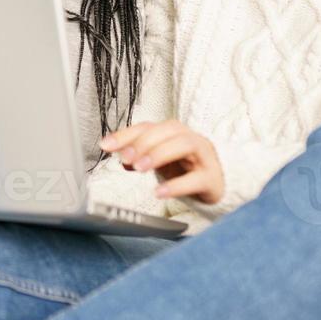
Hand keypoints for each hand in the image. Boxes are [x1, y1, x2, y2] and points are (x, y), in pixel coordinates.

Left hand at [100, 120, 223, 204]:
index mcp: (173, 133)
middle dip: (143, 143)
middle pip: (167, 130)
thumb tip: (118, 156)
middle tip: (126, 158)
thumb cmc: (184, 168)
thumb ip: (138, 155)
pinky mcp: (212, 178)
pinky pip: (196, 178)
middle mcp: (189, 139)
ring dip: (159, 154)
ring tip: (140, 169)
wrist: (215, 185)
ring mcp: (203, 157)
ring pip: (184, 145)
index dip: (125, 134)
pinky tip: (160, 192)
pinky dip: (177, 185)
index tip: (105, 145)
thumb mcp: (158, 160)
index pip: (148, 127)